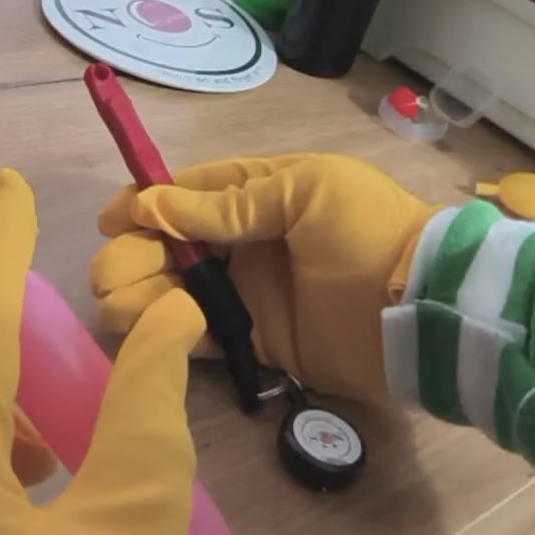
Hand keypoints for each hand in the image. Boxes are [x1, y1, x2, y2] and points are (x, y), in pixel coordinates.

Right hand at [90, 154, 436, 400]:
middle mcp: (244, 241)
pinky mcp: (254, 341)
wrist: (424, 308)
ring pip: (174, 290)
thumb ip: (228, 205)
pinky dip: (168, 331)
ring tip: (120, 306)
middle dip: (133, 254)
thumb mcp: (302, 193)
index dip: (143, 202)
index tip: (110, 220)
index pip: (186, 193)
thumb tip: (152, 205)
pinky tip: (149, 329)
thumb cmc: (366, 232)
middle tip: (113, 274)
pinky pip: (198, 335)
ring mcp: (247, 293)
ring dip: (139, 294)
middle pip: (169, 244)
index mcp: (257, 193)